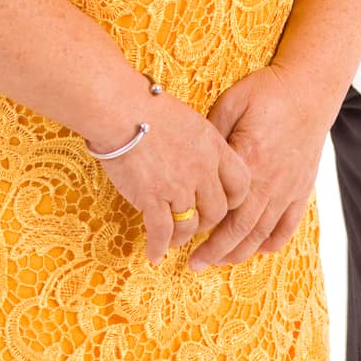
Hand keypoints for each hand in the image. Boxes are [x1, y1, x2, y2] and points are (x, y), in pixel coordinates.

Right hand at [88, 89, 251, 265]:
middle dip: (207, 221)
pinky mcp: (152, 198)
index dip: (234, 198)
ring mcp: (178, 186)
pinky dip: (158, 246)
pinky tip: (154, 254)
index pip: (241, 182)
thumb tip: (198, 160)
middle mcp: (201, 169)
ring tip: (174, 240)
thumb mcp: (189, 120)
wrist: (120, 108)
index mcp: (213, 146)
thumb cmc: (148, 106)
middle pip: (217, 210)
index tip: (223, 203)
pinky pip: (161, 232)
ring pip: (191, 225)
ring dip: (183, 237)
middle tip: (194, 223)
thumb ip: (200, 145)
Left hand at [187, 65, 327, 271]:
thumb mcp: (232, 103)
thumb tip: (195, 161)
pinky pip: (288, 226)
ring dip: (240, 253)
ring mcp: (289, 189)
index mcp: (249, 162)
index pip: (221, 209)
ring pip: (262, 235)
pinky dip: (272, 243)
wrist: (310, 89)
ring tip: (220, 262)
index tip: (182, 235)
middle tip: (194, 265)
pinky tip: (258, 249)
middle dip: (215, 252)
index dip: (201, 227)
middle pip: (241, 231)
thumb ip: (213, 136)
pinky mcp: (302, 189)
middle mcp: (270, 183)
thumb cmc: (268, 92)